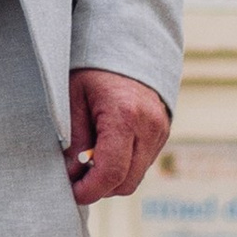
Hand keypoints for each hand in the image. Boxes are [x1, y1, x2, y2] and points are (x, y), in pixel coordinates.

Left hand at [66, 66, 171, 206]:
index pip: (111, 172)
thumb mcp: (73, 99)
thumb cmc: (93, 69)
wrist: (126, 43)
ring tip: (89, 159)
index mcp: (125, 116)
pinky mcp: (163, 133)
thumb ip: (75, 140)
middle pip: (127, 182)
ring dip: (112, 178)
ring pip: (136, 177)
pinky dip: (123, 166)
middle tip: (76, 178)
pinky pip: (143, 164)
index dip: (90, 190)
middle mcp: (149, 127)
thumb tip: (72, 176)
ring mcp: (161, 131)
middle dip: (100, 188)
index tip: (72, 193)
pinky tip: (106, 149)